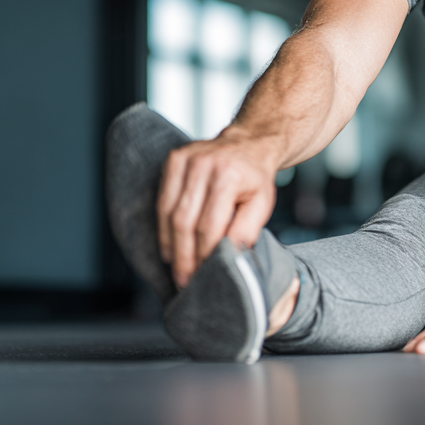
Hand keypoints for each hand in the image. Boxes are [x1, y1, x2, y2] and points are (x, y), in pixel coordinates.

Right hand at [157, 129, 278, 288]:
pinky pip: (162, 200)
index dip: (204, 255)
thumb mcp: (262, 205)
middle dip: (183, 256)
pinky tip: (169, 245)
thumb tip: (228, 259)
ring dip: (170, 245)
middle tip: (185, 281)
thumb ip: (246, 232)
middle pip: (184, 222)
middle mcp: (204, 164)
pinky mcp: (174, 159)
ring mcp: (186, 159)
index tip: (204, 275)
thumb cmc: (255, 179)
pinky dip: (164, 226)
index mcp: (229, 176)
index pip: (209, 226)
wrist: (248, 143)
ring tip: (176, 268)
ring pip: (168, 213)